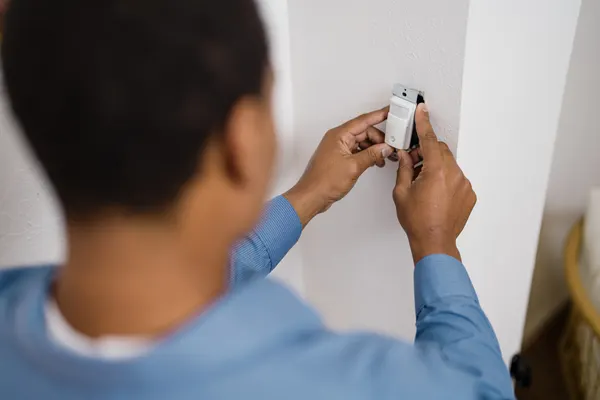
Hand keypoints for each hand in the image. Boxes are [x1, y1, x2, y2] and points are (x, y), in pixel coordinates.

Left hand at [285, 107, 393, 226]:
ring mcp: (338, 148)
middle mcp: (337, 139)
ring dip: (373, 148)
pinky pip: (356, 151)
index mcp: (339, 135)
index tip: (390, 112)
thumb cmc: (323, 182)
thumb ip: (372, 155)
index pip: (363, 120)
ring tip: (384, 157)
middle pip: (364, 132)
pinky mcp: (339, 158)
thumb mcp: (353, 166)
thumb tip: (384, 148)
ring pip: (361, 142)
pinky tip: (374, 161)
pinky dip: (367, 155)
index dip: (378, 115)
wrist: (312, 196)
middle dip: (379, 139)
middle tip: (391, 146)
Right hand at [393, 104, 475, 262]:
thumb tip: (406, 157)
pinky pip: (456, 179)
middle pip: (440, 151)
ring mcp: (464, 184)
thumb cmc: (417, 221)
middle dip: (426, 153)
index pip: (429, 140)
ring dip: (436, 168)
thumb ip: (404, 169)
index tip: (422, 111)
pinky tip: (435, 195)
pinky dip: (445, 181)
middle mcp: (453, 175)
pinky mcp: (469, 194)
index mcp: (435, 171)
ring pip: (448, 165)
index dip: (424, 124)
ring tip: (424, 186)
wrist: (434, 242)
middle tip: (413, 164)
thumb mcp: (401, 192)